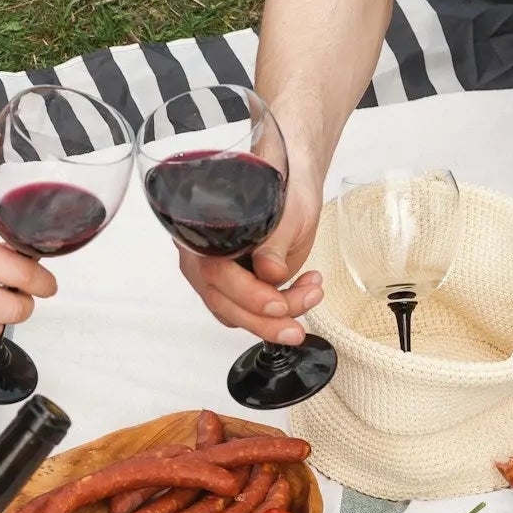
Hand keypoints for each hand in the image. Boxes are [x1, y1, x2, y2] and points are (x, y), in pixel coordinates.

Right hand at [177, 176, 324, 343]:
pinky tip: (302, 294)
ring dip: (273, 320)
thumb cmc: (288, 189)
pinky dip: (273, 315)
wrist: (293, 184)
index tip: (278, 304)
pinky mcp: (232, 284)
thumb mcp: (289, 209)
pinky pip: (244, 312)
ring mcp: (214, 271)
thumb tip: (269, 272)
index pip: (214, 271)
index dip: (246, 295)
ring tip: (311, 294)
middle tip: (297, 328)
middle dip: (263, 320)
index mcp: (205, 227)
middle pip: (221, 300)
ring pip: (233, 312)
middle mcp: (201, 252)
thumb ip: (275, 239)